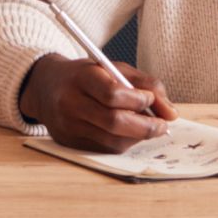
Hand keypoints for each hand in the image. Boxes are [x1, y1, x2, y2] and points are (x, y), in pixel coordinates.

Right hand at [20, 55, 175, 151]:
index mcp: (81, 78)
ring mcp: (68, 126)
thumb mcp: (114, 68)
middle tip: (163, 125)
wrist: (46, 87)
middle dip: (145, 126)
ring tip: (149, 128)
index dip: (138, 100)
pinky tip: (130, 133)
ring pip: (111, 140)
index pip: (112, 94)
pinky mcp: (69, 143)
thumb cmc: (87, 75)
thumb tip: (171, 113)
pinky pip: (104, 148)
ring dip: (137, 137)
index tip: (151, 99)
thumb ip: (146, 85)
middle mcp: (70, 103)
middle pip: (113, 122)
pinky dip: (123, 142)